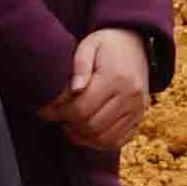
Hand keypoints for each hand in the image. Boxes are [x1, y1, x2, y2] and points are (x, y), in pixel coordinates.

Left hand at [56, 28, 159, 150]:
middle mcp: (130, 96)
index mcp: (115, 78)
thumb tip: (74, 89)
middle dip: (69, 126)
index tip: (46, 111)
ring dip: (82, 137)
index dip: (60, 114)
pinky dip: (100, 142)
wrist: (135, 42)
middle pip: (92, 126)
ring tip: (69, 126)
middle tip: (58, 118)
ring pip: (105, 138)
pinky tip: (86, 133)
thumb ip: (80, 66)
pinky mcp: (140, 116)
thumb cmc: (106, 43)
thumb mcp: (89, 45)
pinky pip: (119, 141)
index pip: (82, 108)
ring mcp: (137, 109)